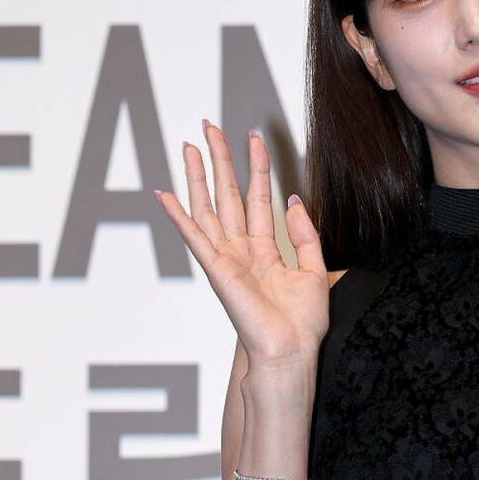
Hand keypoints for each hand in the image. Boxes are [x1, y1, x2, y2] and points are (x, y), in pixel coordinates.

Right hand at [154, 124, 330, 371]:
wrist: (291, 352)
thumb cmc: (303, 325)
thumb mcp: (315, 271)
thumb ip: (305, 235)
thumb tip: (293, 200)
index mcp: (264, 252)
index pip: (257, 198)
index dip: (256, 166)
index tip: (252, 137)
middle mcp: (241, 252)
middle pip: (227, 195)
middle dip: (220, 159)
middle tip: (210, 127)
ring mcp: (226, 259)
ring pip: (208, 208)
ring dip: (198, 176)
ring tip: (189, 145)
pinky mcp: (216, 270)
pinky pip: (194, 237)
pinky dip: (177, 216)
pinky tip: (164, 194)